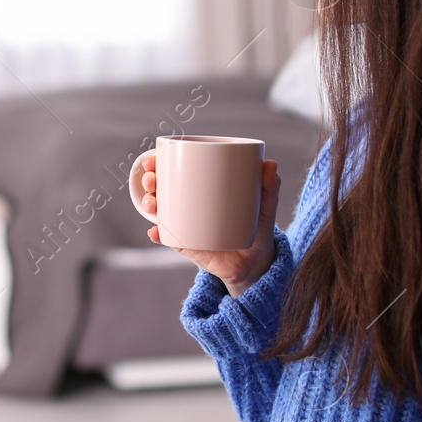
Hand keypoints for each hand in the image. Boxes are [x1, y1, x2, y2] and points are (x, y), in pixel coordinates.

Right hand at [142, 156, 279, 296]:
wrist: (255, 262)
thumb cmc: (258, 228)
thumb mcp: (265, 206)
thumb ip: (270, 187)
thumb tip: (271, 164)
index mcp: (203, 188)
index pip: (176, 171)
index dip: (158, 164)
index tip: (153, 159)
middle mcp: (189, 204)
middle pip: (162, 189)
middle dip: (150, 181)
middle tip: (152, 180)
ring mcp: (186, 225)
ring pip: (161, 211)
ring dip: (150, 204)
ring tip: (153, 204)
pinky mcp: (187, 245)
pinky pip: (168, 239)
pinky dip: (158, 236)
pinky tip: (155, 232)